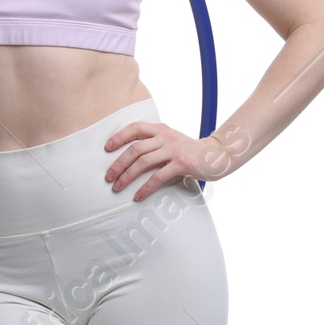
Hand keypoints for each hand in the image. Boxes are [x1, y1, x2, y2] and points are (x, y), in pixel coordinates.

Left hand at [103, 120, 230, 200]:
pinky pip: (158, 177)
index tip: (106, 148)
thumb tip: (126, 156)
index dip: (119, 137)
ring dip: (127, 176)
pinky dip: (145, 188)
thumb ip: (153, 143)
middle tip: (108, 176)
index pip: (135, 128)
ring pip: (143, 162)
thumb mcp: (170, 141)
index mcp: (161, 129)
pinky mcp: (181, 164)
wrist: (217, 155)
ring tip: (117, 187)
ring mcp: (174, 150)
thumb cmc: (188, 150)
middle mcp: (166, 137)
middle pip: (135, 149)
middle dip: (118, 163)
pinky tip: (138, 196)